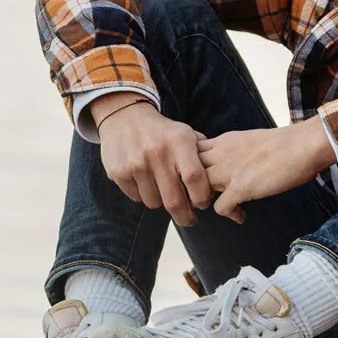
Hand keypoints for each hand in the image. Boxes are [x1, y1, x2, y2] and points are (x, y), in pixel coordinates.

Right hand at [92, 92, 211, 226]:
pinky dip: (143, 195)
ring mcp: (136, 163)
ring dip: (161, 203)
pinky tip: (145, 181)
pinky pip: (136, 197)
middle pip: (174, 200)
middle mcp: (157, 152)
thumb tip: (218, 182)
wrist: (125, 117)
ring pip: (154, 202)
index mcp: (179, 141)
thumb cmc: (163, 132)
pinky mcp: (119, 172)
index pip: (195, 178)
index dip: (201, 197)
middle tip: (189, 220)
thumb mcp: (186, 133)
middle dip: (185, 216)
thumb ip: (203, 155)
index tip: (202, 204)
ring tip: (163, 190)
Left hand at [198, 118, 336, 223]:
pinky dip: (229, 215)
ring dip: (203, 202)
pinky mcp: (241, 187)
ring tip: (218, 206)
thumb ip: (236, 150)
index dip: (188, 167)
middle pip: (186, 170)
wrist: (304, 145)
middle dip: (188, 186)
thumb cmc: (286, 143)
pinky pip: (219, 208)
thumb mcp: (251, 139)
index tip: (198, 179)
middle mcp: (221, 154)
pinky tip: (241, 215)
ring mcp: (229, 171)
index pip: (189, 152)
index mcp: (224, 141)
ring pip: (196, 189)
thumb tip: (232, 163)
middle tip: (201, 198)